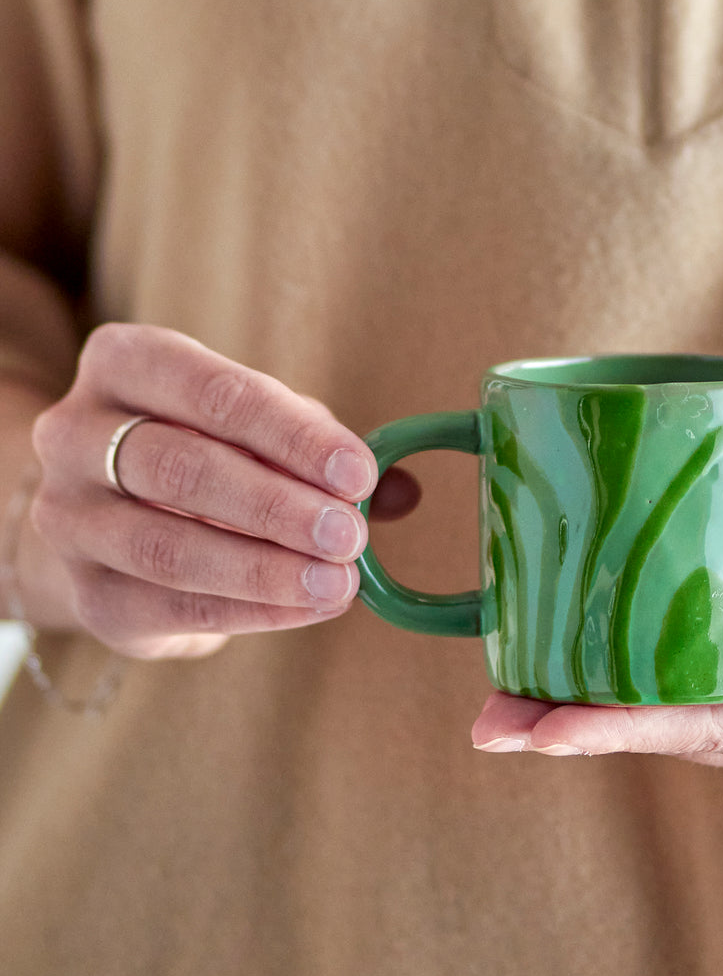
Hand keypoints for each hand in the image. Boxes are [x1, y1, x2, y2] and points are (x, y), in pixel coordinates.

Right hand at [24, 323, 417, 658]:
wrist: (107, 521)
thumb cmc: (204, 454)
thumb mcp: (258, 429)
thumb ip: (322, 450)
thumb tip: (401, 487)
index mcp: (124, 364)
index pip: (212, 392)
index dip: (290, 435)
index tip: (357, 473)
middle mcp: (76, 433)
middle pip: (181, 468)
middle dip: (276, 506)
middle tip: (349, 535)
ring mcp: (68, 517)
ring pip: (166, 545)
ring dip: (263, 568)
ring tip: (338, 581)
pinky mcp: (85, 593)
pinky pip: (168, 605)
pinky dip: (248, 610)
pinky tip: (307, 608)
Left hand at [471, 535, 722, 792]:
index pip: (701, 732)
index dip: (616, 729)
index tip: (540, 726)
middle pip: (664, 734)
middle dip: (572, 731)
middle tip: (484, 720)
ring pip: (665, 716)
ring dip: (585, 709)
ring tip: (499, 696)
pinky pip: (687, 686)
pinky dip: (626, 678)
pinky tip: (574, 658)